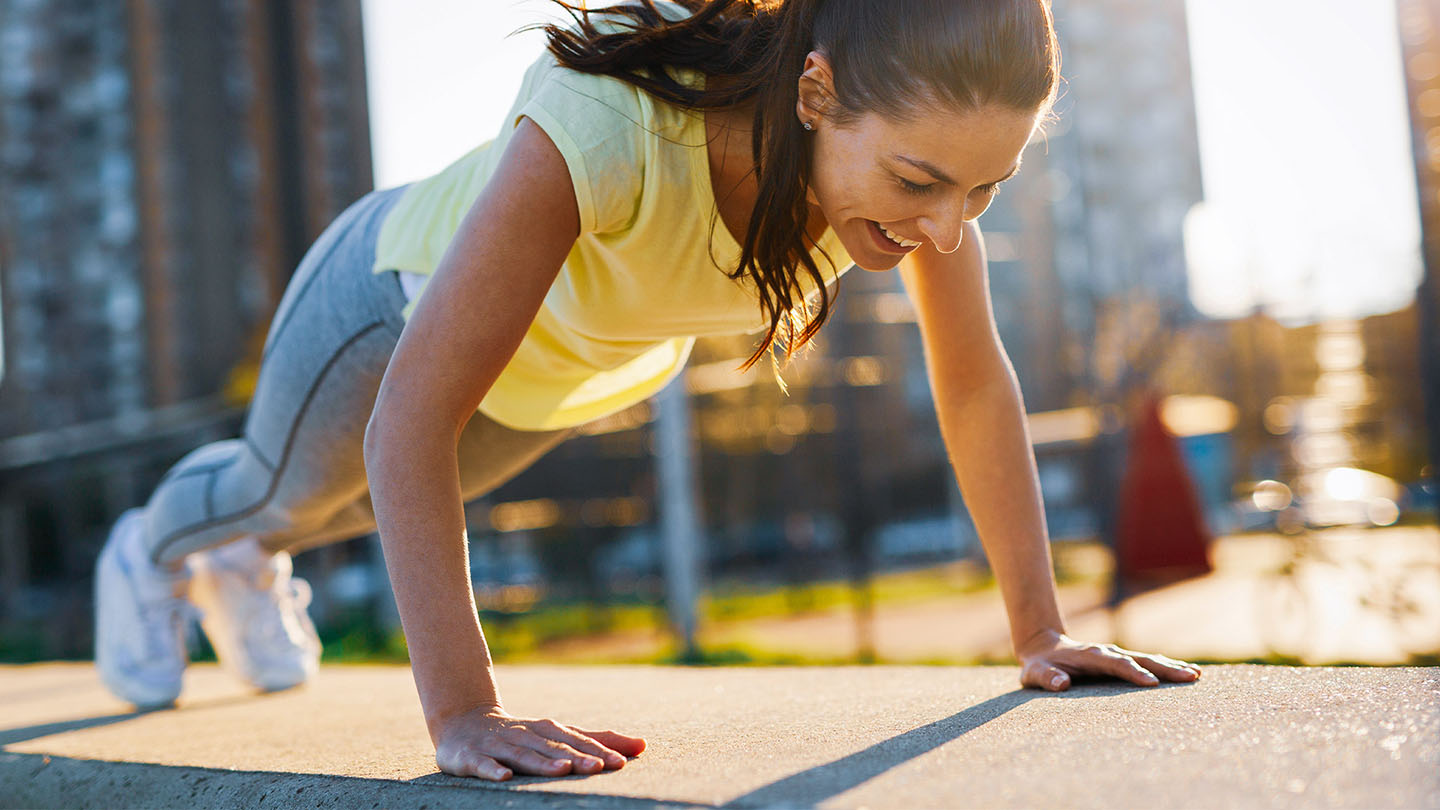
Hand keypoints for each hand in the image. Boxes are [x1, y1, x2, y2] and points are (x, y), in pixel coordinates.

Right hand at [433, 705, 646, 780]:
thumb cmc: (521, 734)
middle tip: (600, 766)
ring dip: (543, 762)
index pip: (577, 740)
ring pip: (523, 754)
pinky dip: (492, 770)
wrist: (462, 722)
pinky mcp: (471, 756)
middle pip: (554, 747)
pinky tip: (504, 778)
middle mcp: (525, 735)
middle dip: (577, 756)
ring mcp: (498, 745)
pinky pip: (482, 764)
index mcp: (547, 730)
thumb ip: (597, 740)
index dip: (599, 750)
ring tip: (564, 770)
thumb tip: (642, 745)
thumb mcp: (557, 736)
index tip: (622, 762)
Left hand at [1015, 629, 1200, 691]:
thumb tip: (1061, 683)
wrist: (1043, 647)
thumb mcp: (1034, 673)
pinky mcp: (1122, 660)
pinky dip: (1167, 667)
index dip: (1133, 672)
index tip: (1151, 684)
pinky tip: (1187, 673)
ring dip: (1172, 667)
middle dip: (1165, 668)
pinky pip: (1148, 662)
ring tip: (1197, 676)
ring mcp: (1117, 655)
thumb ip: (1046, 677)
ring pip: (1148, 659)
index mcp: (1090, 656)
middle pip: (1141, 659)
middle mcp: (1108, 652)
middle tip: (1191, 677)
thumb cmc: (1039, 666)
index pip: (1115, 665)